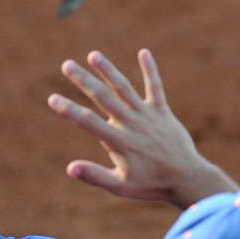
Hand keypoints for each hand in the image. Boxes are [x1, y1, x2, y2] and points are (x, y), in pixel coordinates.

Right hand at [47, 49, 235, 208]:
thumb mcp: (119, 186)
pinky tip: (144, 52)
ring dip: (108, 70)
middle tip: (66, 65)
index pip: (87, 122)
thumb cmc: (151, 185)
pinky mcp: (162, 111)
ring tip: (93, 54)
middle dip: (82, 80)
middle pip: (102, 97)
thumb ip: (94, 175)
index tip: (53, 98)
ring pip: (123, 87)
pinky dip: (150, 70)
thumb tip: (70, 168)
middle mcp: (130, 123)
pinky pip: (155, 87)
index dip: (68, 109)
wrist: (187, 177)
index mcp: (118, 141)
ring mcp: (147, 115)